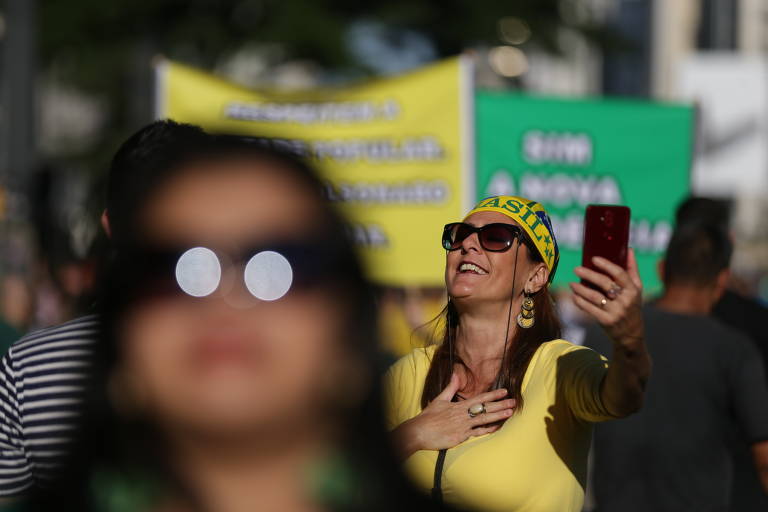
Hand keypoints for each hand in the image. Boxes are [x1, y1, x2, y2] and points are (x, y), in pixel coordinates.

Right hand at [399, 373, 515, 452]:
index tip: (505, 391)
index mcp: (459, 405)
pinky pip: (478, 433)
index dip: (493, 394)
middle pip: (486, 408)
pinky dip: (488, 430)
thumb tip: (455, 373)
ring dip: (498, 416)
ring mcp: (463, 426)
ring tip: (510, 412)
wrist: (419, 432)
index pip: (480, 398)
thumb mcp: (439, 399)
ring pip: (485, 420)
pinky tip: (497, 427)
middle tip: (514, 402)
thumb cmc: (428, 416)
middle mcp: (463, 415)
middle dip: (501, 405)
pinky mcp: (461, 437)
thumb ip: (450, 388)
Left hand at [570, 248, 643, 346]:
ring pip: (594, 296)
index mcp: (633, 290)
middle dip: (588, 274)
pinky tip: (574, 295)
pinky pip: (589, 308)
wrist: (631, 334)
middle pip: (604, 283)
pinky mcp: (606, 321)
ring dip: (580, 288)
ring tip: (572, 283)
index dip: (606, 265)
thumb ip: (632, 269)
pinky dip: (580, 301)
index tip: (593, 259)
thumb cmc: (632, 306)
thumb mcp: (637, 289)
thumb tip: (629, 248)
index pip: (619, 273)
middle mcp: (626, 300)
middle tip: (576, 269)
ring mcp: (616, 312)